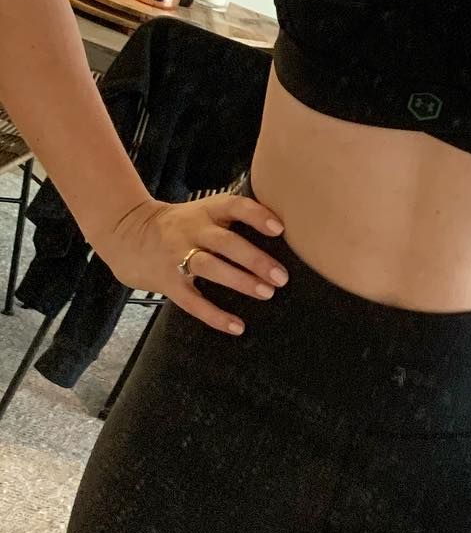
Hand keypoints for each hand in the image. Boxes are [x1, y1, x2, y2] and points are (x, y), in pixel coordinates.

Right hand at [94, 193, 288, 335]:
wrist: (125, 232)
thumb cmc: (179, 224)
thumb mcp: (203, 211)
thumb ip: (234, 218)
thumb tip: (283, 230)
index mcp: (206, 211)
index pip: (234, 206)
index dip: (257, 216)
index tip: (279, 229)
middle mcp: (192, 231)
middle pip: (225, 242)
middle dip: (255, 259)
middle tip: (281, 276)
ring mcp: (177, 255)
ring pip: (210, 268)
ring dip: (240, 281)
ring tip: (267, 293)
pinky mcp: (167, 281)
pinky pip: (192, 300)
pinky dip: (214, 315)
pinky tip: (237, 326)